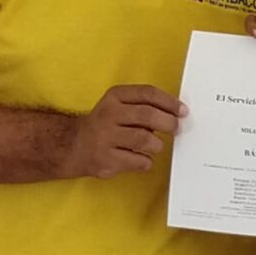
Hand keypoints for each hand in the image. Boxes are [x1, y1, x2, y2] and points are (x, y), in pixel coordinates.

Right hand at [68, 85, 185, 179]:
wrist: (73, 145)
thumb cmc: (106, 124)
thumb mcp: (119, 105)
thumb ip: (143, 105)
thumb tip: (176, 113)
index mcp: (115, 96)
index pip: (148, 93)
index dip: (169, 102)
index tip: (182, 111)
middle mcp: (109, 114)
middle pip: (147, 115)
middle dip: (168, 122)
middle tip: (177, 128)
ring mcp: (105, 137)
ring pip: (144, 139)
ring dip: (156, 144)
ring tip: (155, 145)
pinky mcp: (106, 159)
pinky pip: (138, 161)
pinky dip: (146, 161)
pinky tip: (142, 158)